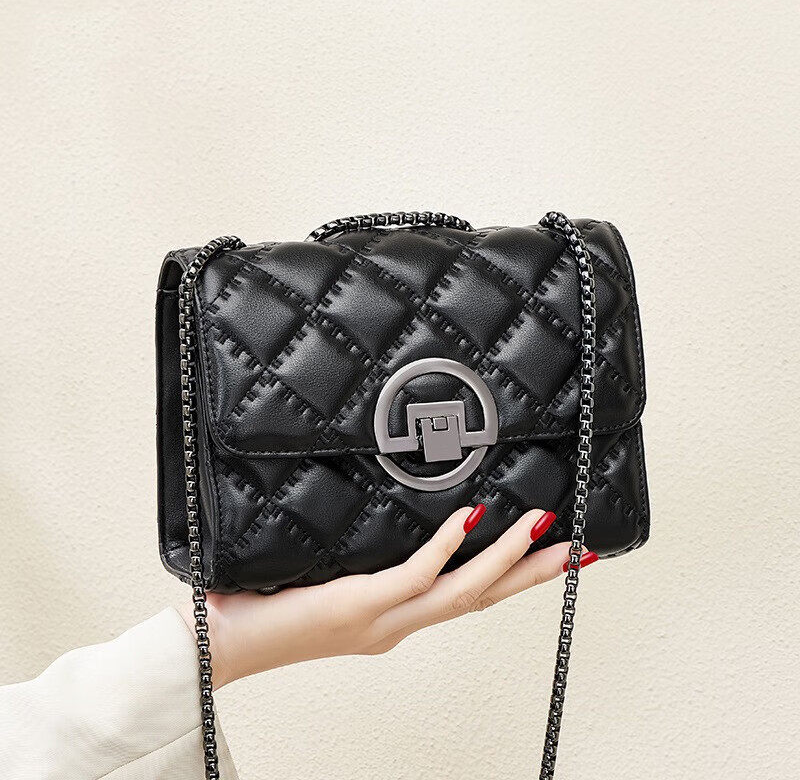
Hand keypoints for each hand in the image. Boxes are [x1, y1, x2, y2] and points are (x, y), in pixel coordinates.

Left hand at [180, 505, 583, 686]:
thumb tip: (385, 512)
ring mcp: (382, 620)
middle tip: (580, 551)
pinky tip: (471, 519)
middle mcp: (397, 626)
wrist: (218, 643)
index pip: (465, 598)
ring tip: (546, 530)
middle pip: (482, 600)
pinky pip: (415, 576)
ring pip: (463, 593)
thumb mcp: (327, 578)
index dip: (510, 578)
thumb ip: (362, 556)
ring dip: (508, 562)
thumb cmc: (265, 607)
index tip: (544, 554)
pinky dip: (448, 549)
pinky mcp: (359, 606)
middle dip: (534, 576)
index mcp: (393, 621)